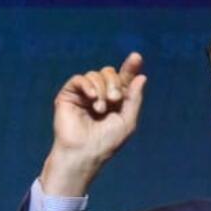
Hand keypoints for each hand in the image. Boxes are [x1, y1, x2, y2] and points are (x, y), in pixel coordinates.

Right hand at [40, 52, 147, 196]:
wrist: (84, 153)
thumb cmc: (107, 142)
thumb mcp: (127, 121)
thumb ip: (134, 98)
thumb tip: (141, 76)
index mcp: (115, 100)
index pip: (123, 79)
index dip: (130, 67)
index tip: (136, 57)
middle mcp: (99, 94)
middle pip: (109, 72)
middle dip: (114, 83)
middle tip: (114, 99)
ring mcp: (84, 94)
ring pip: (95, 74)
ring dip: (101, 89)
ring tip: (100, 109)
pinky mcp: (69, 95)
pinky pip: (79, 79)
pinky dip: (87, 85)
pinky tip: (91, 98)